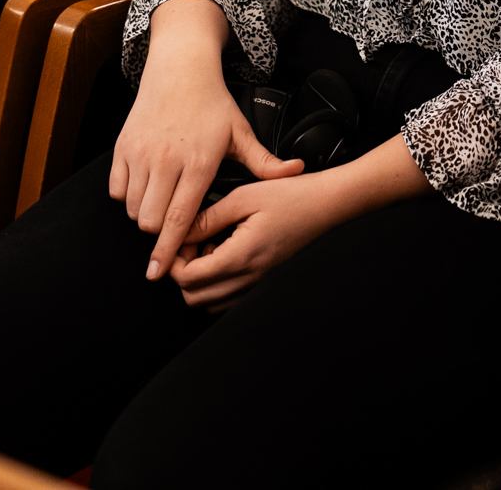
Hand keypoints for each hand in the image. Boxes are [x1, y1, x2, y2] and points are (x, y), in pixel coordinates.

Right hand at [109, 0, 303, 280]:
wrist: (180, 70)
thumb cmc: (213, 104)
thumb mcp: (241, 133)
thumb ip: (266, 162)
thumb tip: (297, 172)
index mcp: (198, 163)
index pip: (180, 218)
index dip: (169, 249)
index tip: (160, 271)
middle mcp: (166, 161)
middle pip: (150, 221)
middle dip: (160, 233)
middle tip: (171, 230)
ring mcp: (141, 154)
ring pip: (132, 208)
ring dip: (145, 215)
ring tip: (162, 205)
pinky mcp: (122, 148)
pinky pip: (117, 190)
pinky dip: (128, 196)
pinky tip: (146, 188)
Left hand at [168, 170, 344, 308]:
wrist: (327, 204)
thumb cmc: (292, 196)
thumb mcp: (243, 196)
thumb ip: (207, 218)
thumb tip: (179, 232)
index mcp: (241, 256)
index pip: (188, 279)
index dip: (174, 262)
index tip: (178, 241)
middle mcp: (249, 278)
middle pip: (194, 298)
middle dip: (182, 274)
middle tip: (190, 245)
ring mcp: (258, 284)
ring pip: (210, 304)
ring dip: (199, 282)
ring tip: (207, 249)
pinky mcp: (264, 282)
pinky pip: (229, 299)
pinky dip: (217, 285)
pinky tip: (223, 256)